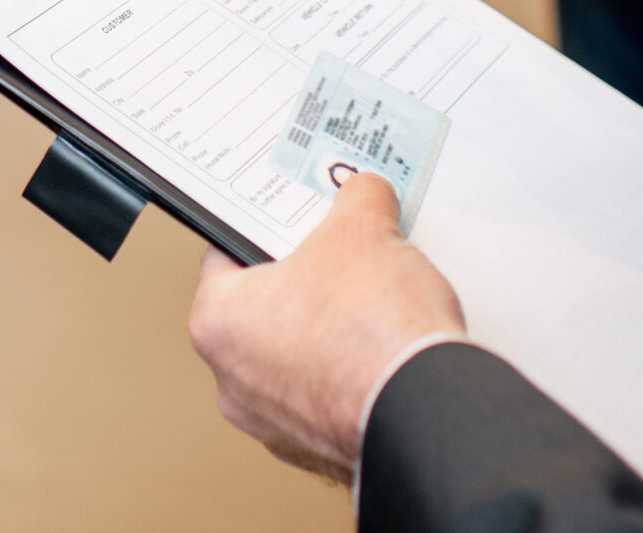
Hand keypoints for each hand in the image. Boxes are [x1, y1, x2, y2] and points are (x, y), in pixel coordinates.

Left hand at [187, 176, 465, 483]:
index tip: (290, 223)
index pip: (224, 254)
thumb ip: (356, 197)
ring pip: (292, 356)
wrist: (426, 411)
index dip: (264, 229)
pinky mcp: (316, 449)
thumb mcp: (363, 228)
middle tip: (339, 257)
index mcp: (217, 321)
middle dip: (302, 281)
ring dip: (324, 332)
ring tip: (368, 304)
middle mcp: (232, 379)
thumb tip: (363, 193)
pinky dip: (346, 375)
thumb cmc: (372, 334)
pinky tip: (379, 351)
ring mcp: (272, 422)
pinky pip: (324, 396)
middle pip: (262, 308)